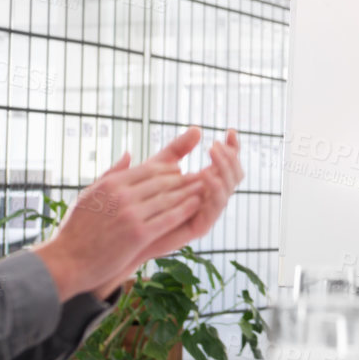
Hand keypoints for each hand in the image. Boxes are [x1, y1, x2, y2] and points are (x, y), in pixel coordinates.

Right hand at [37, 127, 241, 300]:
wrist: (67, 262)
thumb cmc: (76, 231)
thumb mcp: (88, 195)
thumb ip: (111, 174)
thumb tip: (129, 154)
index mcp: (112, 183)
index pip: (150, 170)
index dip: (169, 170)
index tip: (180, 172)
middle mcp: (122, 195)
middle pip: (163, 181)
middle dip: (184, 180)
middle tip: (201, 177)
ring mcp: (131, 214)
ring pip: (169, 198)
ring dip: (189, 192)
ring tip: (205, 189)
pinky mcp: (138, 234)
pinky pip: (168, 218)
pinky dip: (185, 210)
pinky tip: (196, 206)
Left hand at [134, 129, 243, 263]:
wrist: (124, 230)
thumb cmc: (138, 198)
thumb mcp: (158, 167)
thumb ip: (177, 149)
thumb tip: (197, 129)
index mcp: (204, 182)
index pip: (227, 163)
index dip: (233, 148)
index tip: (231, 131)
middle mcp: (209, 197)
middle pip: (234, 175)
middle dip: (231, 157)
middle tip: (217, 144)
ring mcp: (206, 212)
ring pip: (228, 190)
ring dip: (224, 169)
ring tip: (213, 152)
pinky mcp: (199, 227)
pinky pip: (215, 209)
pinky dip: (216, 191)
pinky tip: (206, 176)